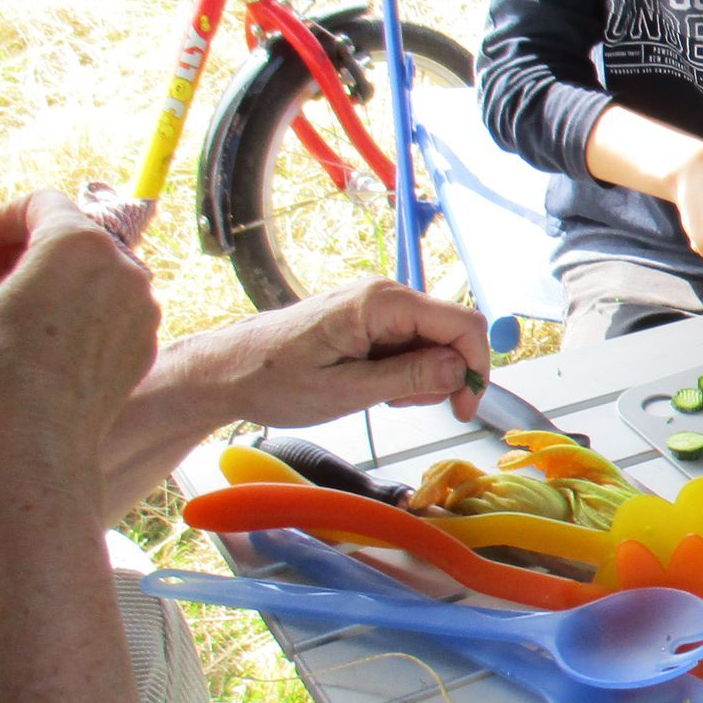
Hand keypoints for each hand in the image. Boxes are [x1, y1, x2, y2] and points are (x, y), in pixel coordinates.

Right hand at [0, 192, 159, 479]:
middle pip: (67, 237)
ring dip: (47, 281)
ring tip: (3, 311)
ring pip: (89, 275)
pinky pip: (106, 310)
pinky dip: (74, 311)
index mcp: (81, 244)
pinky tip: (37, 340)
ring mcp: (143, 308)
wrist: (38, 446)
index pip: (38, 204)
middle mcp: (126, 268)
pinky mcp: (145, 343)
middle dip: (19, 250)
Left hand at [198, 279, 490, 427]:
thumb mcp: (346, 390)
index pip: (463, 323)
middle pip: (453, 330)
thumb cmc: (274, 380)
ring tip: (385, 398)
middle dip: (449, 374)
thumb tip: (459, 370)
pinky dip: (407, 369)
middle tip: (414, 408)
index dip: (476, 366)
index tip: (464, 408)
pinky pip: (411, 340)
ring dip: (426, 375)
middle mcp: (387, 294)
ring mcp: (378, 304)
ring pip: (435, 338)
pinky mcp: (370, 317)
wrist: (226, 370)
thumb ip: (408, 378)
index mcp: (382, 303)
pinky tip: (377, 386)